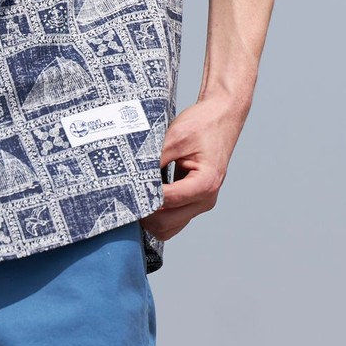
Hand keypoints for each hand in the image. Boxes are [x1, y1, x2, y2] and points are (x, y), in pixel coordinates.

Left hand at [139, 97, 246, 241]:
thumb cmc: (202, 125)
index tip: (125, 187)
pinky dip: (157, 213)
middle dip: (144, 211)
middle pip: (166, 223)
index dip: (144, 196)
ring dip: (150, 217)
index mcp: (205, 183)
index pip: (167, 200)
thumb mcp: (176, 136)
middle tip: (124, 194)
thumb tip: (132, 175)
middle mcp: (206, 199)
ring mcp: (201, 202)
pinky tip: (146, 195)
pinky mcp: (194, 200)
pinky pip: (173, 218)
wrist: (221, 117)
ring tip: (134, 196)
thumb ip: (155, 158)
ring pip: (169, 227)